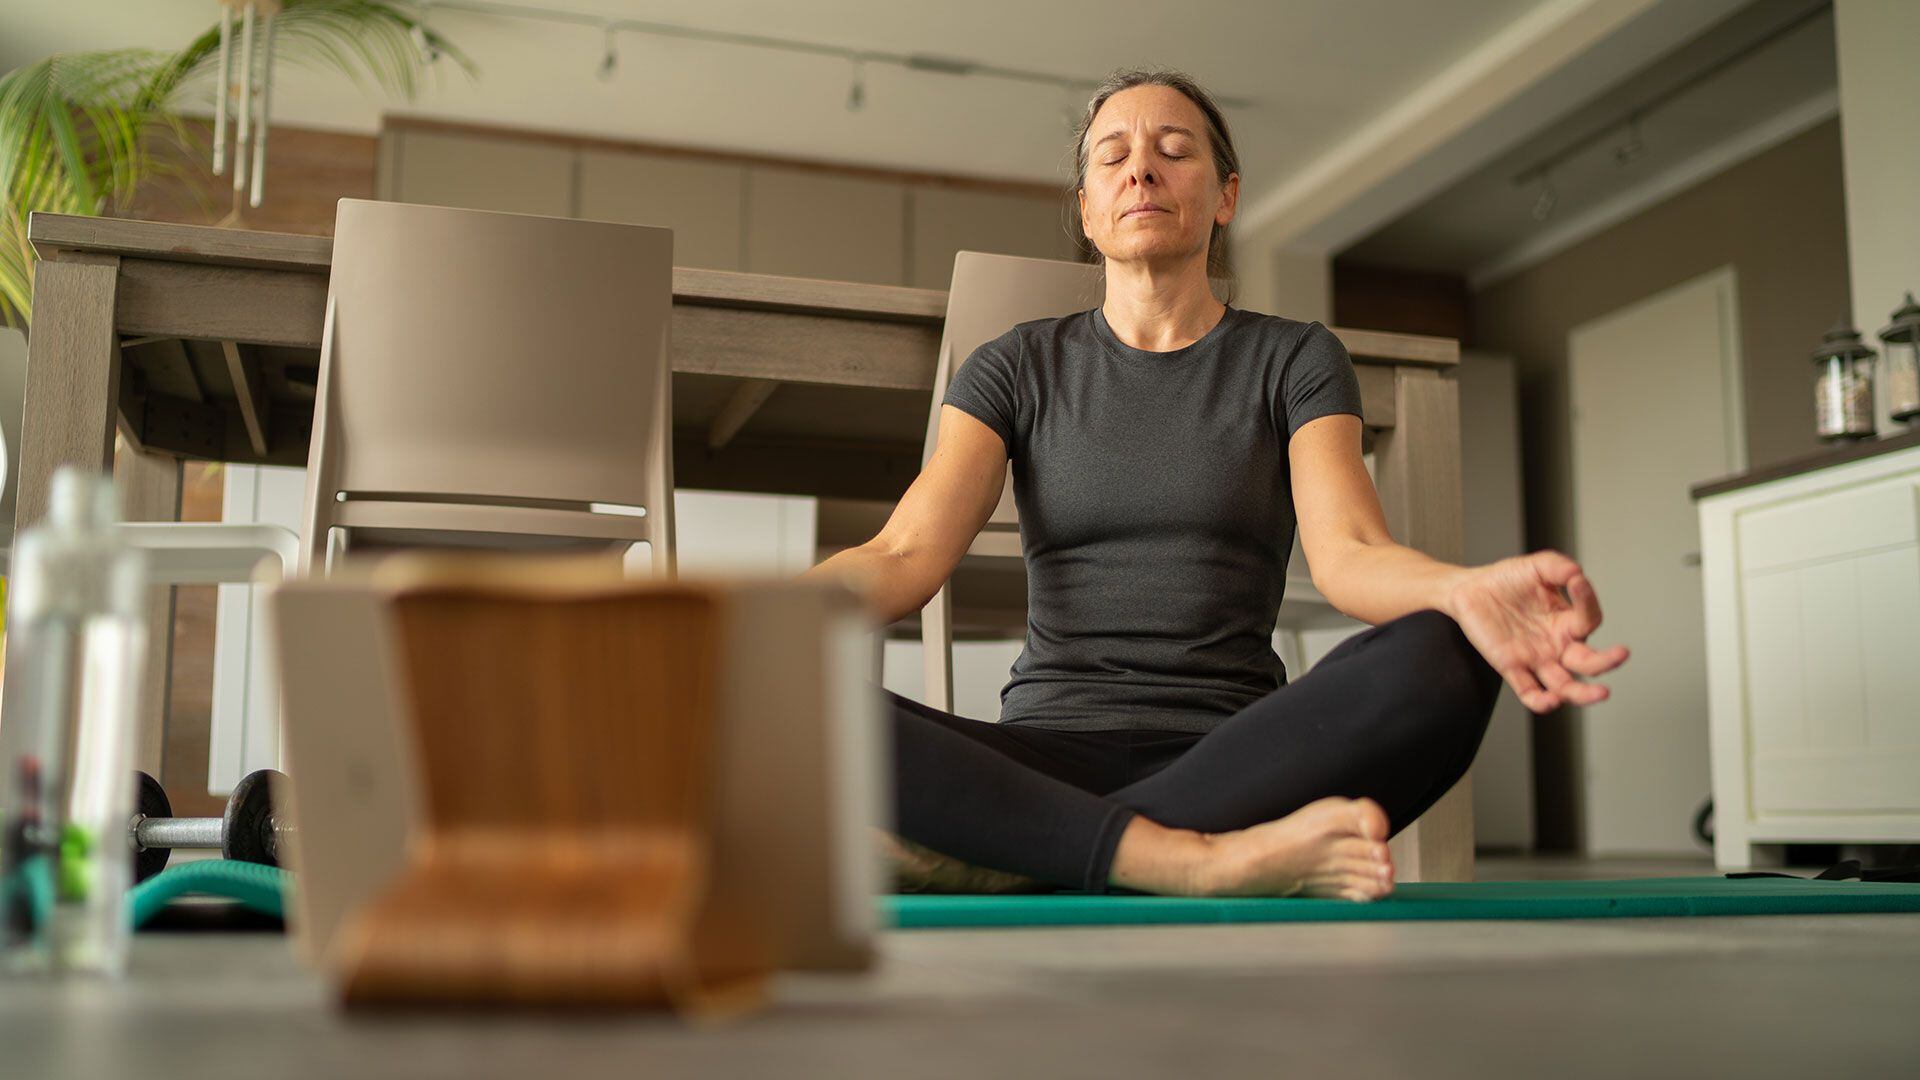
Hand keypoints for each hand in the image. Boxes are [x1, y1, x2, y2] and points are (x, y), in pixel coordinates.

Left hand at [1443, 551, 1628, 713]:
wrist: (1469, 589)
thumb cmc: (1506, 580)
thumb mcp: (1536, 567)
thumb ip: (1558, 566)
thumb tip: (1577, 574)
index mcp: (1566, 621)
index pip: (1589, 619)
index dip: (1587, 602)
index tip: (1577, 583)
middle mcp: (1557, 644)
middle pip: (1588, 662)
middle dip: (1607, 661)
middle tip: (1622, 654)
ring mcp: (1536, 658)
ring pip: (1565, 685)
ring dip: (1582, 693)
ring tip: (1600, 693)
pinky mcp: (1512, 668)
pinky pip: (1530, 692)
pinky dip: (1541, 701)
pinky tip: (1551, 700)